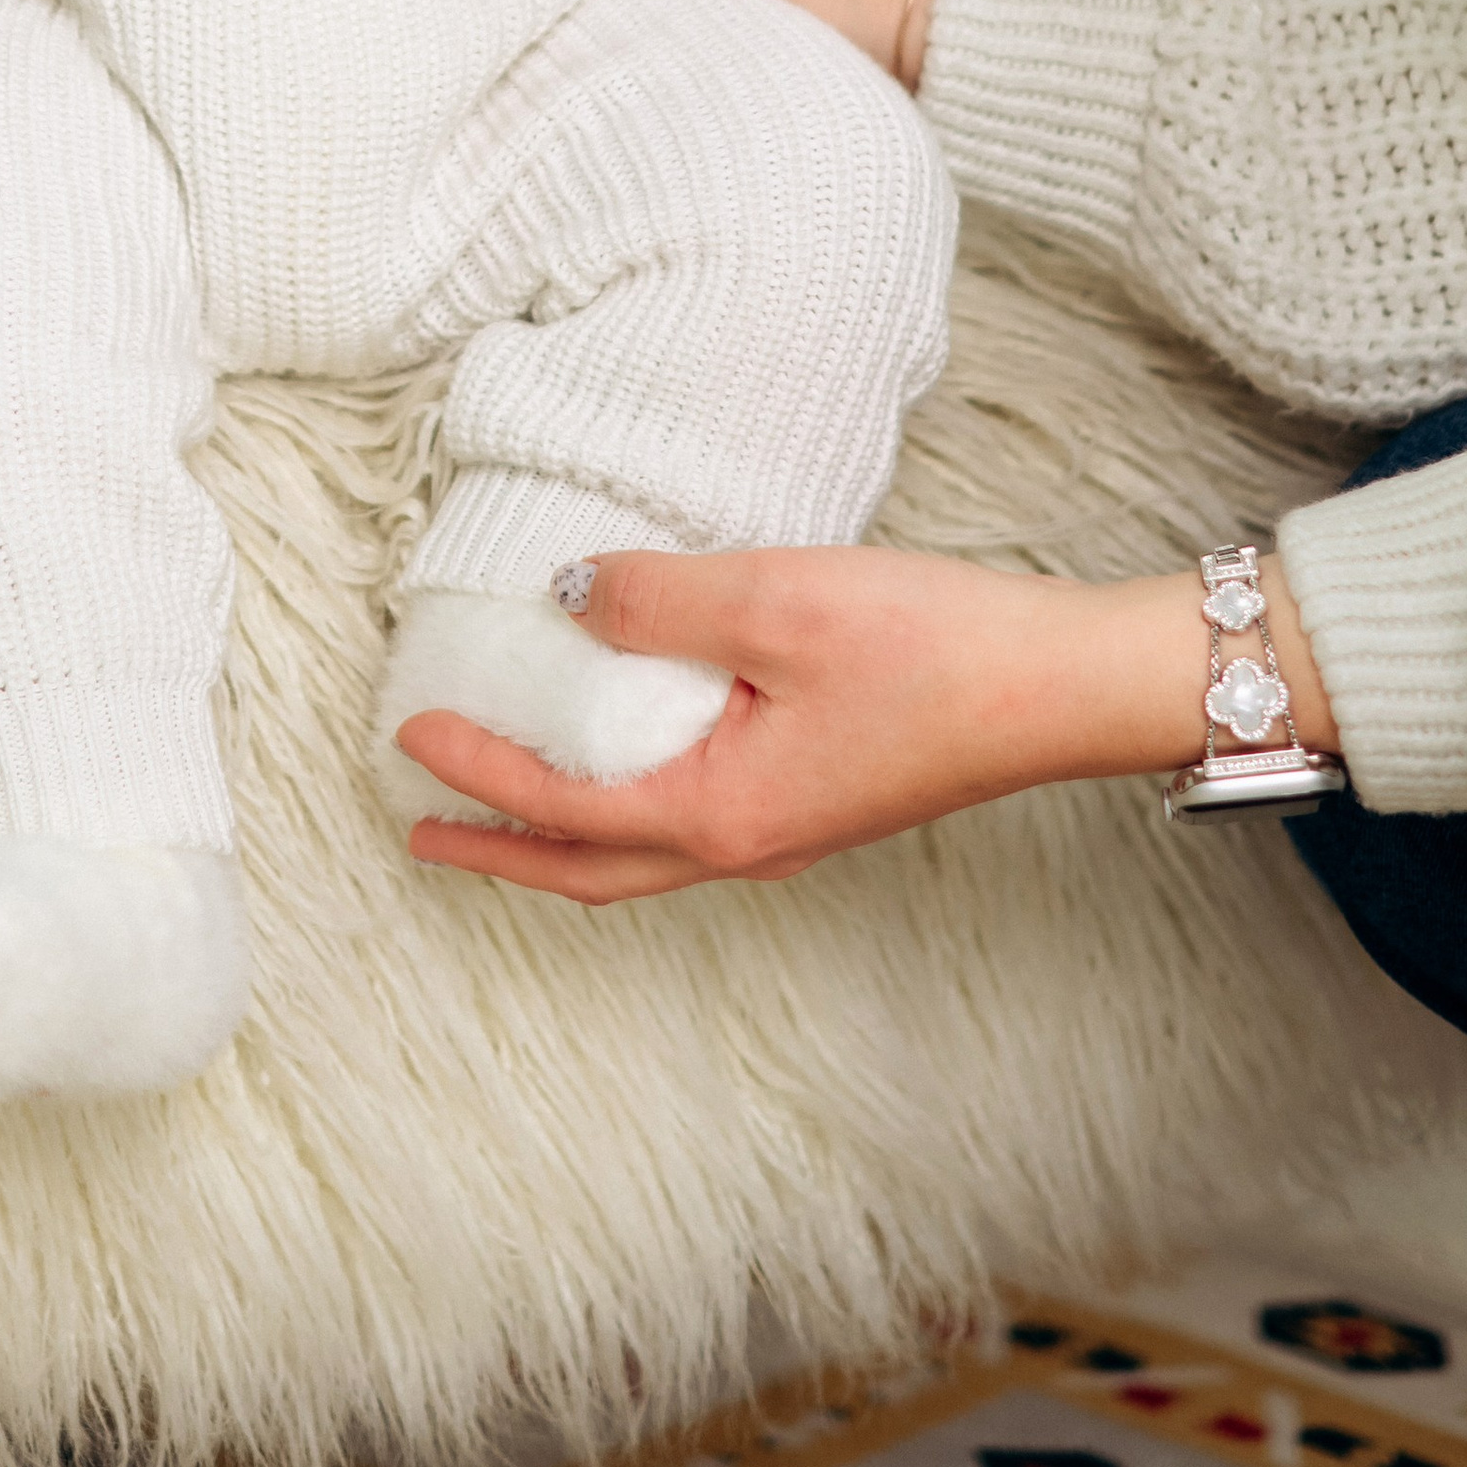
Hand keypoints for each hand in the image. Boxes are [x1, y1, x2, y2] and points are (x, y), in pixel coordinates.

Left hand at [395, 541, 1329, 903]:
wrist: (1059, 685)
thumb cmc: (932, 647)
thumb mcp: (777, 601)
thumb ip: (660, 600)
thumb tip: (566, 595)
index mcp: (720, 812)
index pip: (561, 811)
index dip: (478, 774)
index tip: (407, 740)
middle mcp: (746, 843)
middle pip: (591, 870)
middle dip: (502, 851)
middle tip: (423, 829)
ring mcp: (786, 829)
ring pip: (642, 853)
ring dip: (562, 831)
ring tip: (506, 793)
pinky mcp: (818, 799)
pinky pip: (689, 818)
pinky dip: (627, 802)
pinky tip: (629, 746)